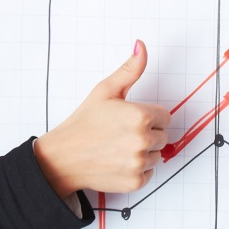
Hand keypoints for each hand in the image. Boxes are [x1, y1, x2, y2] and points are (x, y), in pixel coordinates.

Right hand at [33, 41, 169, 198]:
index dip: (149, 116)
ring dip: (143, 152)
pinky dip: (137, 169)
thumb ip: (129, 69)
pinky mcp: (135, 182)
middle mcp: (143, 140)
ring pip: (156, 155)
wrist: (63, 156)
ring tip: (118, 147)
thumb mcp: (105, 90)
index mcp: (141, 116)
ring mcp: (139, 163)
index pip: (165, 117)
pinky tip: (118, 161)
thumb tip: (141, 46)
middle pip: (163, 136)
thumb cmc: (83, 123)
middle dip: (147, 134)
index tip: (131, 119)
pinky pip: (149, 173)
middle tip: (122, 133)